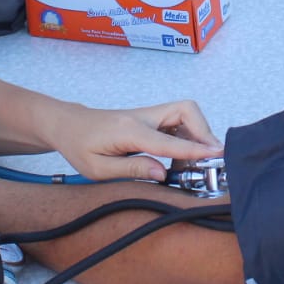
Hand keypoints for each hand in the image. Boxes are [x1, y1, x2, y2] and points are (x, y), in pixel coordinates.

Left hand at [52, 102, 220, 182]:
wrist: (68, 125)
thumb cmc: (78, 146)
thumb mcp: (97, 168)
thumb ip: (131, 169)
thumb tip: (162, 174)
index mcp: (129, 130)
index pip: (168, 140)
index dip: (194, 149)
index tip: (216, 154)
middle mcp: (142, 117)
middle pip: (186, 110)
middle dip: (203, 131)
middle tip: (209, 157)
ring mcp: (147, 115)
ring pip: (185, 113)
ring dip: (197, 134)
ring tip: (194, 162)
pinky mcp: (149, 119)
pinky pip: (178, 122)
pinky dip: (187, 136)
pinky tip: (180, 157)